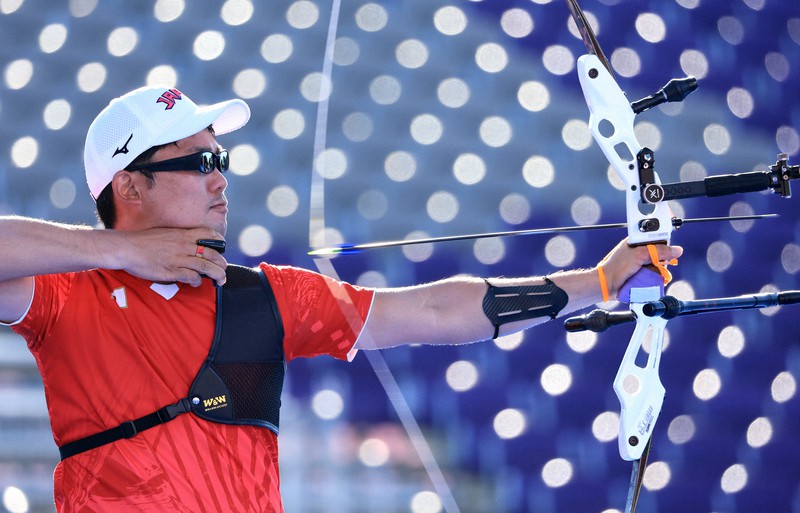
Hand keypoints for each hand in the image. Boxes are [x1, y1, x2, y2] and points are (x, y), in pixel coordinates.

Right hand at [112, 227, 227, 285]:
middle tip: (224, 269)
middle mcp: (183, 245)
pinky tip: (197, 282)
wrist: (126, 247)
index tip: (222, 247)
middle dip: (222, 263)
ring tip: (220, 280)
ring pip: (206, 266)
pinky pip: (192, 276)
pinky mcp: (172, 270)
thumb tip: (187, 244)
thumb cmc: (142, 241)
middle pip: (211, 253)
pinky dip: (198, 281)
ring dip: (217, 274)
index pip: (208, 234)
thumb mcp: (164, 233)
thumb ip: (178, 238)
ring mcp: (178, 258)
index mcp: (182, 234)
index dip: (219, 241)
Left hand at [598, 239, 682, 298]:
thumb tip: (676, 250)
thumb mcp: (638, 255)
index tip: (668, 250)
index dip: (665, 242)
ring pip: (660, 266)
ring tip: (647, 273)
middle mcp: (641, 252)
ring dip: (658, 271)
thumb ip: (657, 251)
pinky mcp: (643, 275)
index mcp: (638, 241)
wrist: (606, 285)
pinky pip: (656, 276)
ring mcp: (642, 264)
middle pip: (662, 254)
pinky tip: (649, 280)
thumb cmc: (616, 267)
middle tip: (654, 264)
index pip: (658, 237)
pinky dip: (656, 279)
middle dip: (662, 260)